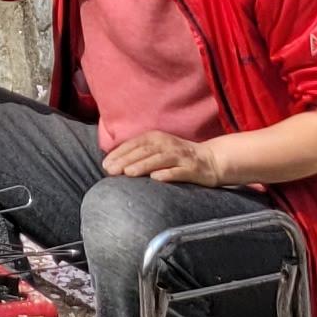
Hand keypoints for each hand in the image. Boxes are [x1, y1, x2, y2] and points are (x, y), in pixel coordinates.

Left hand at [103, 130, 226, 187]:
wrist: (211, 160)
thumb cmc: (177, 157)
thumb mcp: (158, 150)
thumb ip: (139, 153)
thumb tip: (114, 163)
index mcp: (156, 137)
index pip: (134, 144)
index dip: (119, 154)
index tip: (105, 164)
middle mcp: (167, 144)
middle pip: (143, 151)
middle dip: (126, 160)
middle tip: (111, 170)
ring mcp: (180, 156)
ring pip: (158, 160)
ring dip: (142, 165)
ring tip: (128, 173)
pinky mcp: (192, 169)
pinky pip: (178, 171)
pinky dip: (167, 174)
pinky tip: (156, 178)